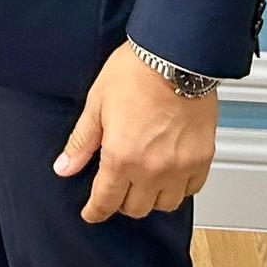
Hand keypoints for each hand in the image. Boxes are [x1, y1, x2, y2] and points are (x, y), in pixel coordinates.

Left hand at [55, 43, 217, 223]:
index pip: (105, 201)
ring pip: (164, 204)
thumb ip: (81, 142)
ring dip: (151, 197)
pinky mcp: (202, 158)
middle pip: (135, 209)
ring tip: (144, 180)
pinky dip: (179, 187)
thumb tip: (64, 167)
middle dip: (121, 201)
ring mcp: (180, 166)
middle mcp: (152, 169)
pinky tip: (170, 172)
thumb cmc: (137, 71)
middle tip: (116, 186)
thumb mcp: (97, 104)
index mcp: (121, 157)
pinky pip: (191, 189)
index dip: (95, 211)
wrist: (176, 54)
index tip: (92, 212)